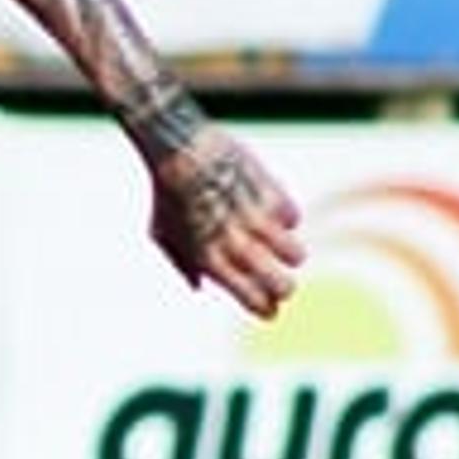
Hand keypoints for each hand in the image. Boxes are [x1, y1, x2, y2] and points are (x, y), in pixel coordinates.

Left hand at [145, 130, 304, 320]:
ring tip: (277, 244)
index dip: (265, 309)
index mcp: (210, 261)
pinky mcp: (271, 194)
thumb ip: (182, 264)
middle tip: (277, 279)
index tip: (266, 306)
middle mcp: (237, 245)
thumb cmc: (166, 195)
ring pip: (296, 255)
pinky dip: (285, 218)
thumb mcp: (162, 235)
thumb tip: (199, 287)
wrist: (180, 149)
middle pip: (284, 286)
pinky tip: (270, 210)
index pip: (254, 301)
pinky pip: (293, 219)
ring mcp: (257, 220)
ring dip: (289, 254)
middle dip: (284, 288)